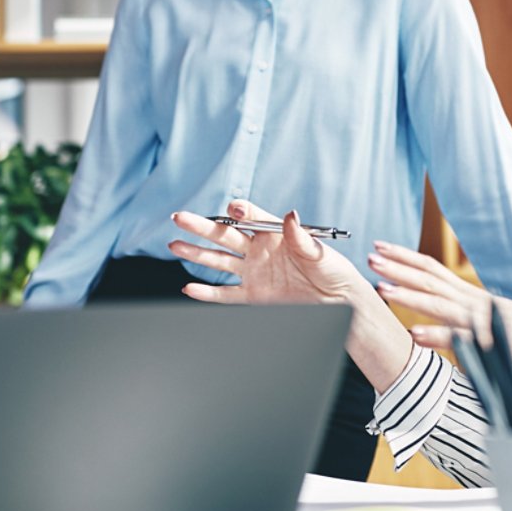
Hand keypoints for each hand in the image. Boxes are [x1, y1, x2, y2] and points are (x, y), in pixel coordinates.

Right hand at [169, 201, 364, 304]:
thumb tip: (290, 214)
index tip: (233, 208)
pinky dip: (207, 293)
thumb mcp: (319, 251)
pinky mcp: (253, 295)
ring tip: (173, 244)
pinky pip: (226, 295)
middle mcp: (260, 250)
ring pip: (219, 260)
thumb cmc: (333, 271)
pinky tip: (189, 288)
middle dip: (202, 226)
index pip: (251, 216)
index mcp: (276, 234)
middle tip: (180, 217)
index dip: (240, 210)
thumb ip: (301, 236)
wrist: (338, 302)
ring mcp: (254, 272)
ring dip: (196, 253)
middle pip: (226, 235)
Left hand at [368, 242, 511, 378]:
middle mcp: (473, 300)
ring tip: (382, 287)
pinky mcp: (490, 341)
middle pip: (430, 278)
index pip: (433, 269)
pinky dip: (435, 335)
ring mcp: (480, 320)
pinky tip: (414, 334)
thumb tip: (433, 320)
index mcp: (471, 295)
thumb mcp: (488, 320)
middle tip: (371, 255)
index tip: (382, 247)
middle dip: (399, 266)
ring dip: (408, 294)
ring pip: (438, 303)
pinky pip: (459, 338)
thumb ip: (461, 317)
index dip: (406, 257)